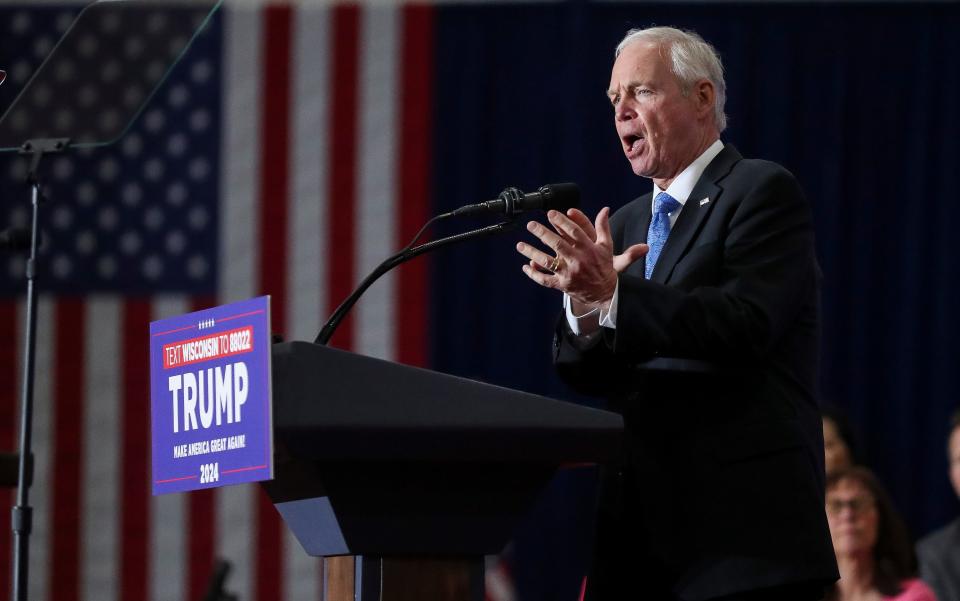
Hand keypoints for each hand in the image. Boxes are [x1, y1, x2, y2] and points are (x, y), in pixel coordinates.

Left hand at [516, 207, 647, 309]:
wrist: (605, 293)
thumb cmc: (603, 266)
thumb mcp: (606, 246)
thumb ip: (603, 227)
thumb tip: (605, 209)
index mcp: (589, 249)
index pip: (574, 232)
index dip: (562, 221)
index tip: (550, 213)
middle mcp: (578, 260)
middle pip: (558, 245)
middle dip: (543, 233)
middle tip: (531, 225)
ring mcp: (569, 273)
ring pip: (547, 262)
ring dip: (532, 253)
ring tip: (520, 245)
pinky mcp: (563, 284)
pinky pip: (545, 280)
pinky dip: (534, 274)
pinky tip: (525, 266)